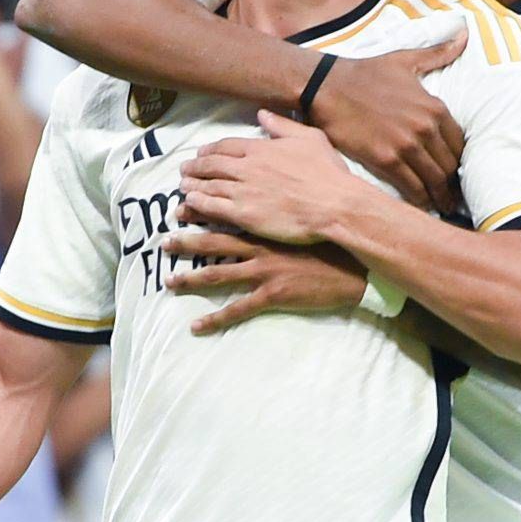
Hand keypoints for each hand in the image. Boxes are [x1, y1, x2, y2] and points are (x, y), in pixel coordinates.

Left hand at [163, 226, 372, 333]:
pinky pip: (237, 309)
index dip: (202, 211)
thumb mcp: (310, 218)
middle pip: (215, 243)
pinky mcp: (272, 296)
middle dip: (187, 242)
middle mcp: (260, 248)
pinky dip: (214, 319)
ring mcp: (265, 272)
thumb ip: (289, 207)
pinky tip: (195, 326)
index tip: (181, 208)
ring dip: (191, 278)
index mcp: (268, 228)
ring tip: (169, 281)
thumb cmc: (335, 243)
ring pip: (219, 274)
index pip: (227, 215)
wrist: (356, 270)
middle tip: (164, 242)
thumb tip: (279, 195)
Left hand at [178, 110, 379, 245]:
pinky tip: (189, 204)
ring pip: (208, 185)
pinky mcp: (244, 215)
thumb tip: (262, 114)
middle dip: (195, 166)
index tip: (201, 153)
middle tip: (184, 169)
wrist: (334, 205)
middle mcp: (248, 167)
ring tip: (182, 187)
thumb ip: (283, 126)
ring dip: (192, 185)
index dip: (210, 150)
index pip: (227, 146)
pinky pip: (213, 207)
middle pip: (212, 164)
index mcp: (262, 149)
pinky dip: (198, 204)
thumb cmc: (328, 174)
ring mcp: (244, 191)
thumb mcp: (311, 139)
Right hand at [308, 32, 467, 209]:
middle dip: (452, 182)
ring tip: (443, 206)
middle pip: (450, 165)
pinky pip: (412, 187)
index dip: (459, 160)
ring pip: (434, 180)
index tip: (456, 172)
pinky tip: (422, 205)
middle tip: (452, 195)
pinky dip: (420, 200)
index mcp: (434, 107)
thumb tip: (464, 36)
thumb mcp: (404, 60)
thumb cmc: (365, 73)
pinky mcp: (386, 160)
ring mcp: (406, 145)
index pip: (460, 143)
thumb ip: (437, 53)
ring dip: (440, 196)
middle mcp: (425, 127)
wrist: (327, 87)